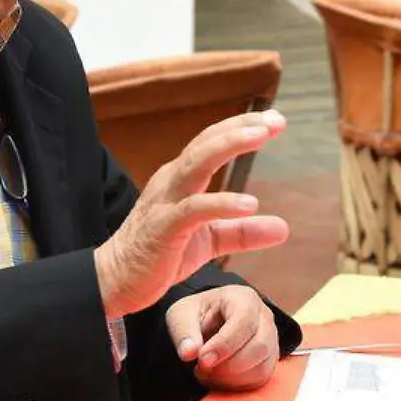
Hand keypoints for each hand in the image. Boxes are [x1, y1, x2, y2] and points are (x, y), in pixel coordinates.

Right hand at [93, 110, 288, 318]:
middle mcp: (172, 181)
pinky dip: (221, 203)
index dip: (241, 126)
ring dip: (229, 145)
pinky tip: (249, 204)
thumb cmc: (160, 254)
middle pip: (206, 142)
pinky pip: (193, 209)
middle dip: (240, 127)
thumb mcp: (209, 241)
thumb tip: (283, 228)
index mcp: (182, 179)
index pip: (211, 142)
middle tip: (275, 120)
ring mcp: (165, 202)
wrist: (118, 280)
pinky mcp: (163, 227)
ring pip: (197, 163)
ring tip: (260, 135)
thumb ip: (243, 232)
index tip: (274, 120)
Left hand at [165, 285, 279, 390]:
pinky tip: (217, 378)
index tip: (202, 360)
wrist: (207, 322)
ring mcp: (271, 340)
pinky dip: (235, 385)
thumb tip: (188, 352)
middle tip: (201, 367)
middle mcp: (264, 317)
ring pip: (261, 367)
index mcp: (243, 298)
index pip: (244, 321)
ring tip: (206, 372)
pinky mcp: (269, 361)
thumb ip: (184, 332)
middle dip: (228, 365)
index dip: (224, 344)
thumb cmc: (197, 315)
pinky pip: (259, 380)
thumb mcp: (181, 315)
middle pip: (259, 346)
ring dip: (230, 378)